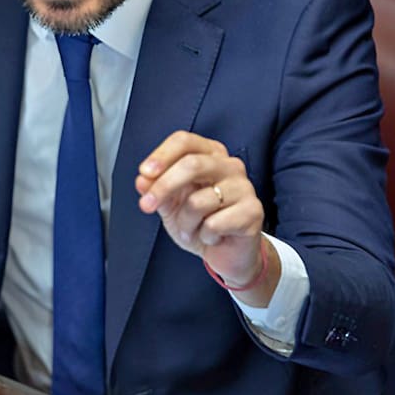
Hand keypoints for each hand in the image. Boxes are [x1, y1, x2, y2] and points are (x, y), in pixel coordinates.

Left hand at [135, 131, 278, 304]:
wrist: (228, 253)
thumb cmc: (201, 223)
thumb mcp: (170, 205)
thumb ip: (155, 190)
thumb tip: (142, 180)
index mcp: (210, 155)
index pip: (185, 141)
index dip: (161, 155)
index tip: (144, 173)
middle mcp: (229, 166)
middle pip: (192, 165)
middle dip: (164, 187)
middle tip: (146, 206)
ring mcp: (244, 187)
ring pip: (199, 201)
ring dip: (185, 223)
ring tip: (192, 230)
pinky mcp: (253, 211)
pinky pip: (214, 224)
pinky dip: (204, 236)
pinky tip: (212, 237)